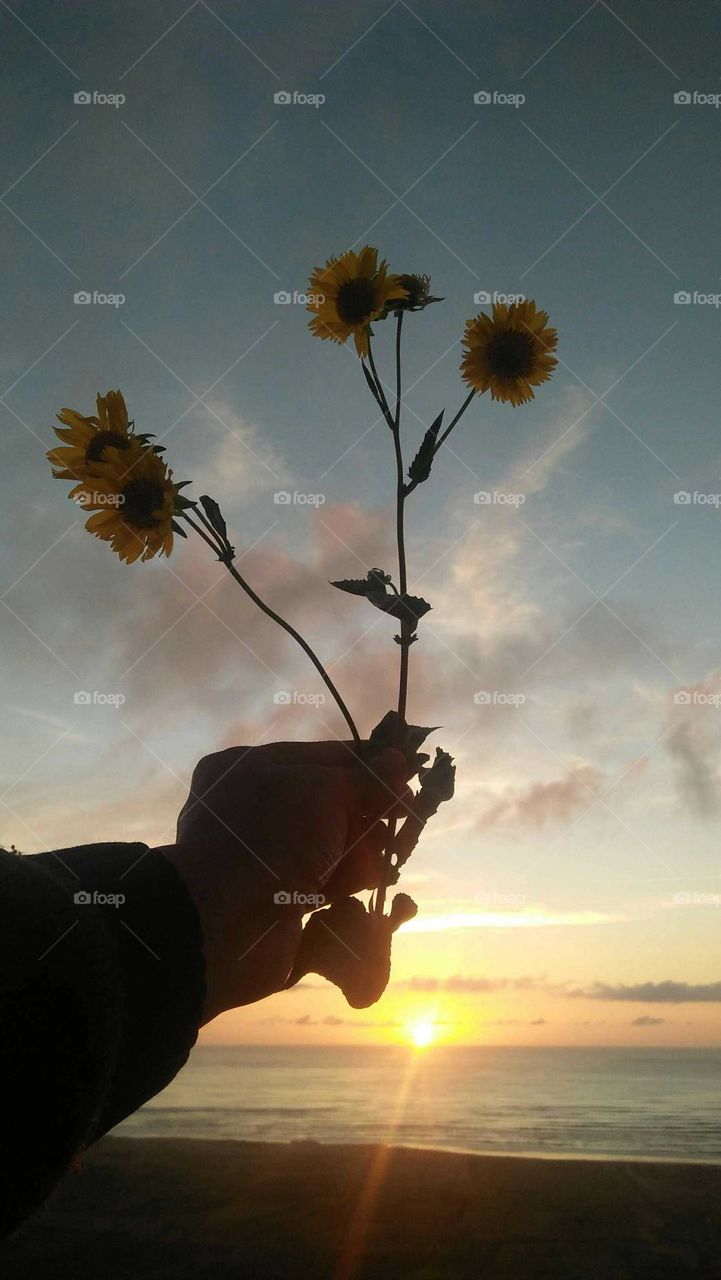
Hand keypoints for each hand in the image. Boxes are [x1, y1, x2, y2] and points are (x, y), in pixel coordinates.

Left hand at [157, 741, 408, 1022]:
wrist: (226, 923)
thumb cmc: (272, 838)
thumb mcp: (324, 792)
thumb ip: (366, 780)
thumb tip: (398, 760)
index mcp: (251, 770)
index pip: (323, 758)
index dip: (368, 766)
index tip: (406, 771)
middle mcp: (255, 811)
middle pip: (330, 805)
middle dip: (373, 812)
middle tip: (411, 815)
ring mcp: (265, 859)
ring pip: (331, 847)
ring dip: (368, 849)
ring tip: (398, 850)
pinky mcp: (279, 903)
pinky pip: (325, 886)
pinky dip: (353, 883)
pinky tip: (382, 883)